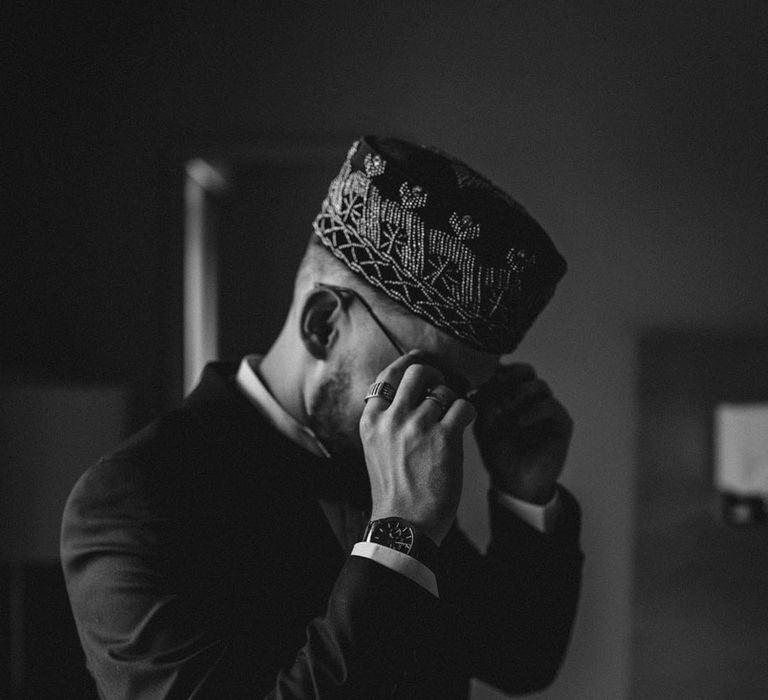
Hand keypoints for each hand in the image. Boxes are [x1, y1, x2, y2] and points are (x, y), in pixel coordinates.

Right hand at [360, 351, 476, 544]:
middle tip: (443, 387)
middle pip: (417, 371)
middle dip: (435, 375)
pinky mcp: (444, 438)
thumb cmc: (393, 490)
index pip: (389, 374)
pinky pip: (464, 406)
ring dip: (453, 402)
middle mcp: (392, 418)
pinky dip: (469, 412)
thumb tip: (410, 392)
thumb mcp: (376, 448)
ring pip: (445, 392)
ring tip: (453, 420)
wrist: (403, 525)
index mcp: (372, 420)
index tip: (421, 362)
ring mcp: (418, 426)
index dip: (409, 363)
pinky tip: (465, 424)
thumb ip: (387, 419)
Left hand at [472, 363, 572, 503]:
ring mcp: (547, 408)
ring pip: (539, 385)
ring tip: (504, 410)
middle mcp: (531, 398)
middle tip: (496, 386)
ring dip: (519, 394)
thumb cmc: (498, 454)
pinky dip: (532, 411)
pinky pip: (551, 406)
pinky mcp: (561, 422)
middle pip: (526, 371)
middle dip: (510, 376)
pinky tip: (518, 423)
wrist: (516, 483)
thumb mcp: (484, 427)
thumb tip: (484, 383)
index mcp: (512, 395)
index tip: (481, 380)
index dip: (495, 372)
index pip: (508, 370)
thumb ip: (484, 404)